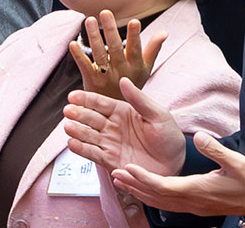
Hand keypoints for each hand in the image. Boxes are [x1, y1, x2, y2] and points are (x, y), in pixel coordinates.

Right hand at [63, 78, 185, 176]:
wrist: (176, 164)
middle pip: (90, 118)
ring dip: (77, 131)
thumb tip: (123, 80)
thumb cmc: (169, 137)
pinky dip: (81, 149)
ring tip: (68, 127)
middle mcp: (112, 126)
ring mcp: (110, 143)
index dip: (86, 99)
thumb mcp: (158, 115)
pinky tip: (72, 144)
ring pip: (88, 135)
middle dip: (78, 114)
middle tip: (68, 111)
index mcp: (122, 112)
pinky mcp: (110, 160)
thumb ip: (139, 99)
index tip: (73, 96)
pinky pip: (93, 154)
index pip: (100, 103)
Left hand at [68, 10, 167, 100]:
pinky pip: (85, 66)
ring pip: (99, 54)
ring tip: (88, 20)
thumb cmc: (132, 85)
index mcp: (135, 66)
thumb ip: (152, 49)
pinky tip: (73, 43)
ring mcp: (106, 76)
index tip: (134, 22)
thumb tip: (164, 32)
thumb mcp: (145, 69)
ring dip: (94, 37)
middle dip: (110, 30)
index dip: (135, 36)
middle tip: (105, 12)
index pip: (135, 49)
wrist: (116, 112)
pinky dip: (79, 55)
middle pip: (115, 48)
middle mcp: (121, 71)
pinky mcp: (92, 81)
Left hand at [111, 132, 244, 216]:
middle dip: (134, 185)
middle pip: (156, 196)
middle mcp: (192, 201)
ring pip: (160, 202)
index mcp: (198, 189)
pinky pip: (168, 204)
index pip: (164, 186)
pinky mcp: (196, 207)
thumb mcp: (237, 162)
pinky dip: (152, 196)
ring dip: (140, 192)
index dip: (144, 178)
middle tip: (115, 174)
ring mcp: (194, 206)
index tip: (127, 169)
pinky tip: (144, 189)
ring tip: (121, 182)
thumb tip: (199, 137)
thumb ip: (215, 149)